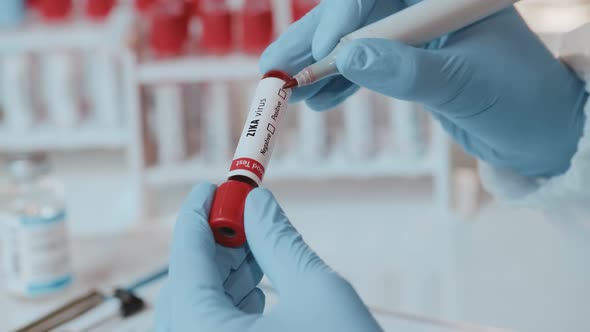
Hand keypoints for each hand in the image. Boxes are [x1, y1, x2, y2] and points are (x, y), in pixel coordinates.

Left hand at [155, 183, 381, 331]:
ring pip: (198, 314)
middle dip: (216, 246)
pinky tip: (256, 291)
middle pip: (188, 288)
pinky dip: (228, 309)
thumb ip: (279, 241)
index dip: (198, 214)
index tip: (209, 185)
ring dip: (224, 277)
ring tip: (255, 246)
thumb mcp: (319, 291)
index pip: (186, 260)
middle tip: (243, 214)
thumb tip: (258, 202)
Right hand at [260, 0, 587, 177]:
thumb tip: (349, 57)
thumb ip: (407, 71)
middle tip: (275, 64)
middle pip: (357, 13)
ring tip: (285, 86)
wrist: (538, 132)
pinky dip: (341, 82)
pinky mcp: (411, 60)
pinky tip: (317, 98)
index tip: (320, 54)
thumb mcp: (462, 85)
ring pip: (356, 40)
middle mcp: (425, 6)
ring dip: (319, 65)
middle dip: (314, 41)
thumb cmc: (518, 102)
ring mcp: (416, 34)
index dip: (342, 16)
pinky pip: (367, 64)